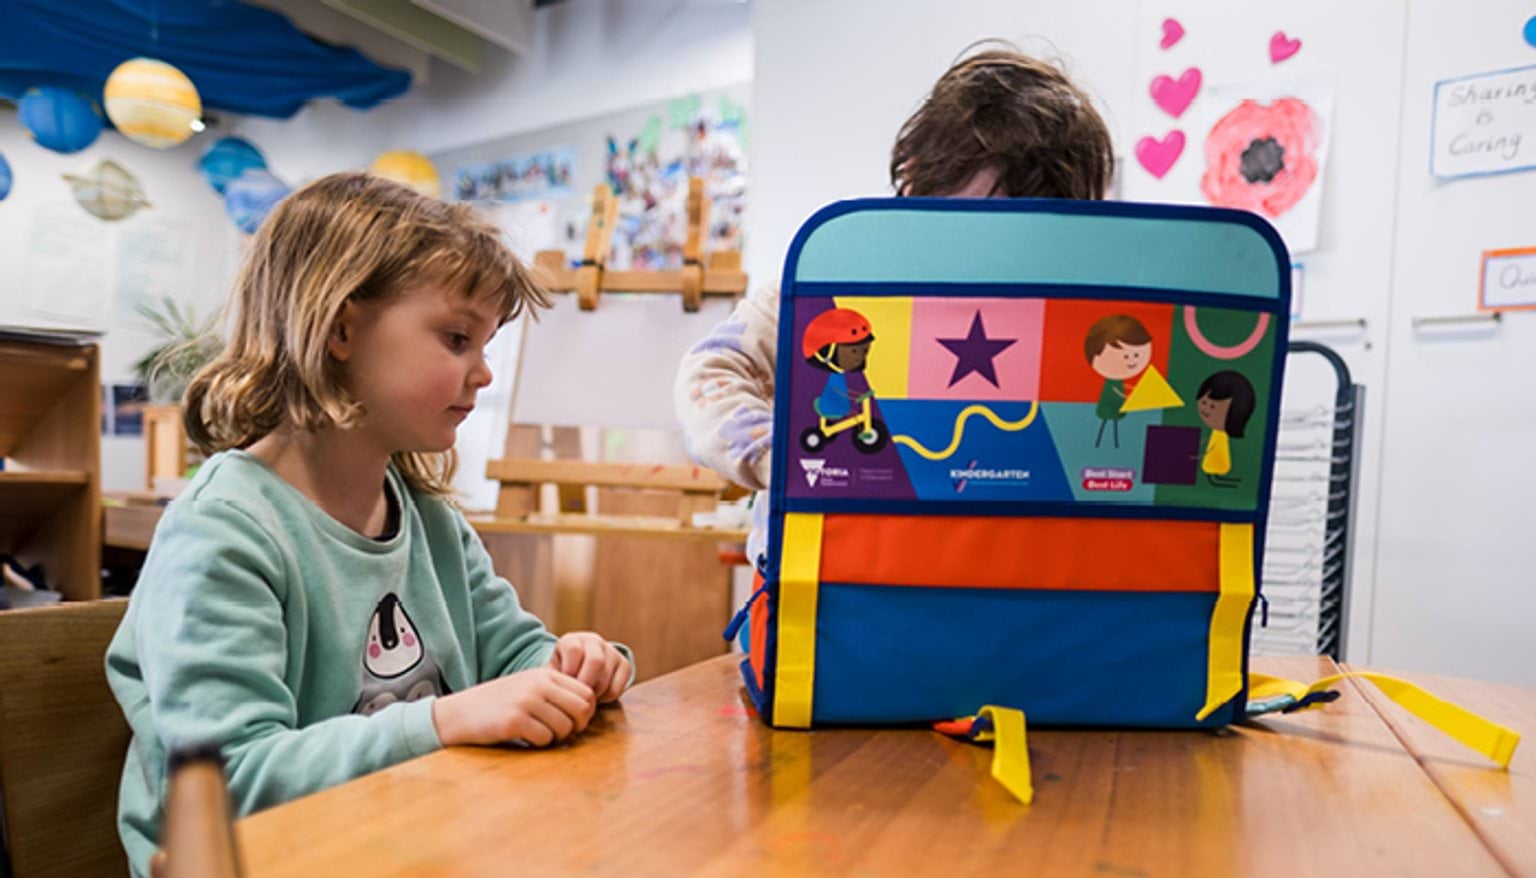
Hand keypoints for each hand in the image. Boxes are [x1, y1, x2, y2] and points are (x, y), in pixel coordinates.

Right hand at [431, 667, 594, 747]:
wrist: (459, 713)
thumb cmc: (498, 705)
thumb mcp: (528, 688)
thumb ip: (556, 693)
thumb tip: (588, 711)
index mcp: (545, 674)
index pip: (587, 693)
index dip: (586, 713)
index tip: (573, 723)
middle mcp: (538, 684)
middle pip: (582, 710)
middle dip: (576, 727)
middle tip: (560, 734)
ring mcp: (526, 701)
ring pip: (565, 727)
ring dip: (556, 738)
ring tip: (539, 736)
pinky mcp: (513, 721)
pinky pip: (544, 738)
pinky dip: (539, 744)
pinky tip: (525, 739)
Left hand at [550, 632, 630, 702]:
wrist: (578, 669)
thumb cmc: (560, 673)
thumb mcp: (551, 671)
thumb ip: (551, 678)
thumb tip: (552, 693)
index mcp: (572, 639)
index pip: (574, 650)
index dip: (569, 672)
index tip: (564, 686)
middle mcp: (593, 641)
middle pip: (596, 661)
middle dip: (585, 684)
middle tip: (577, 698)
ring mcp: (611, 651)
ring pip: (607, 675)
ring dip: (595, 693)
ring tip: (585, 699)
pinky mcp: (624, 664)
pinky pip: (619, 685)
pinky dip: (607, 696)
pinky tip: (597, 696)